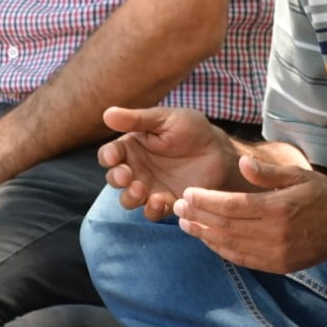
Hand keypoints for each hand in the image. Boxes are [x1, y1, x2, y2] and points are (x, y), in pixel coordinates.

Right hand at [97, 105, 241, 219]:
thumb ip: (137, 120)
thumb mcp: (165, 119)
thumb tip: (107, 113)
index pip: (109, 154)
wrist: (219, 150)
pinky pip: (151, 212)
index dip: (108, 157)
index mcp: (132, 147)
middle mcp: (136, 169)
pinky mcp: (166, 203)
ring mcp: (150, 188)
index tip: (114, 157)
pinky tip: (160, 200)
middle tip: (127, 176)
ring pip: (128, 200)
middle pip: (114, 179)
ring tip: (141, 189)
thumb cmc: (191, 129)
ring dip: (130, 197)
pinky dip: (152, 209)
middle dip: (116, 179)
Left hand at [173, 157, 326, 273]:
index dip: (205, 200)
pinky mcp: (276, 265)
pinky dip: (221, 249)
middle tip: (177, 207)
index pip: (231, 205)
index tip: (187, 193)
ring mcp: (275, 253)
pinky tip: (208, 239)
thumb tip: (243, 163)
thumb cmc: (321, 195)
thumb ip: (269, 172)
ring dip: (204, 234)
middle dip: (198, 216)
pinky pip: (241, 258)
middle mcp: (274, 233)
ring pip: (229, 244)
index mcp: (278, 207)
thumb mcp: (299, 175)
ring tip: (185, 224)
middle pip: (225, 225)